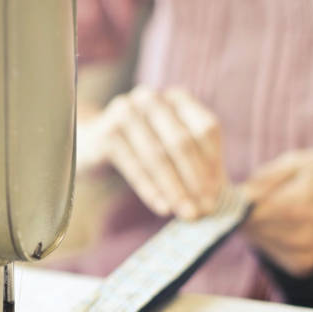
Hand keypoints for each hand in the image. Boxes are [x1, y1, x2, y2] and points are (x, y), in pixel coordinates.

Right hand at [90, 86, 225, 219]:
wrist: (93, 144)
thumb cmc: (142, 148)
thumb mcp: (172, 149)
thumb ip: (198, 166)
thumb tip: (219, 198)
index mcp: (176, 98)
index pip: (206, 129)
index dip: (214, 164)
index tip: (217, 195)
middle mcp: (151, 98)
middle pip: (181, 142)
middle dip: (195, 180)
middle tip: (203, 210)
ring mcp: (125, 112)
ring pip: (157, 155)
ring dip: (174, 189)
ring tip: (185, 213)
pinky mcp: (106, 132)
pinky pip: (133, 166)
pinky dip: (150, 189)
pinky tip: (162, 207)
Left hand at [242, 150, 312, 276]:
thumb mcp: (299, 162)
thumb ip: (262, 180)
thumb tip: (233, 194)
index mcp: (294, 208)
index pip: (242, 213)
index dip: (231, 201)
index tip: (229, 190)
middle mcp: (297, 239)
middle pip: (245, 228)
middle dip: (241, 212)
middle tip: (254, 195)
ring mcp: (299, 257)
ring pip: (254, 240)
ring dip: (255, 225)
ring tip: (277, 207)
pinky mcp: (300, 267)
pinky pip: (268, 250)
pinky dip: (268, 237)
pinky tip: (286, 223)